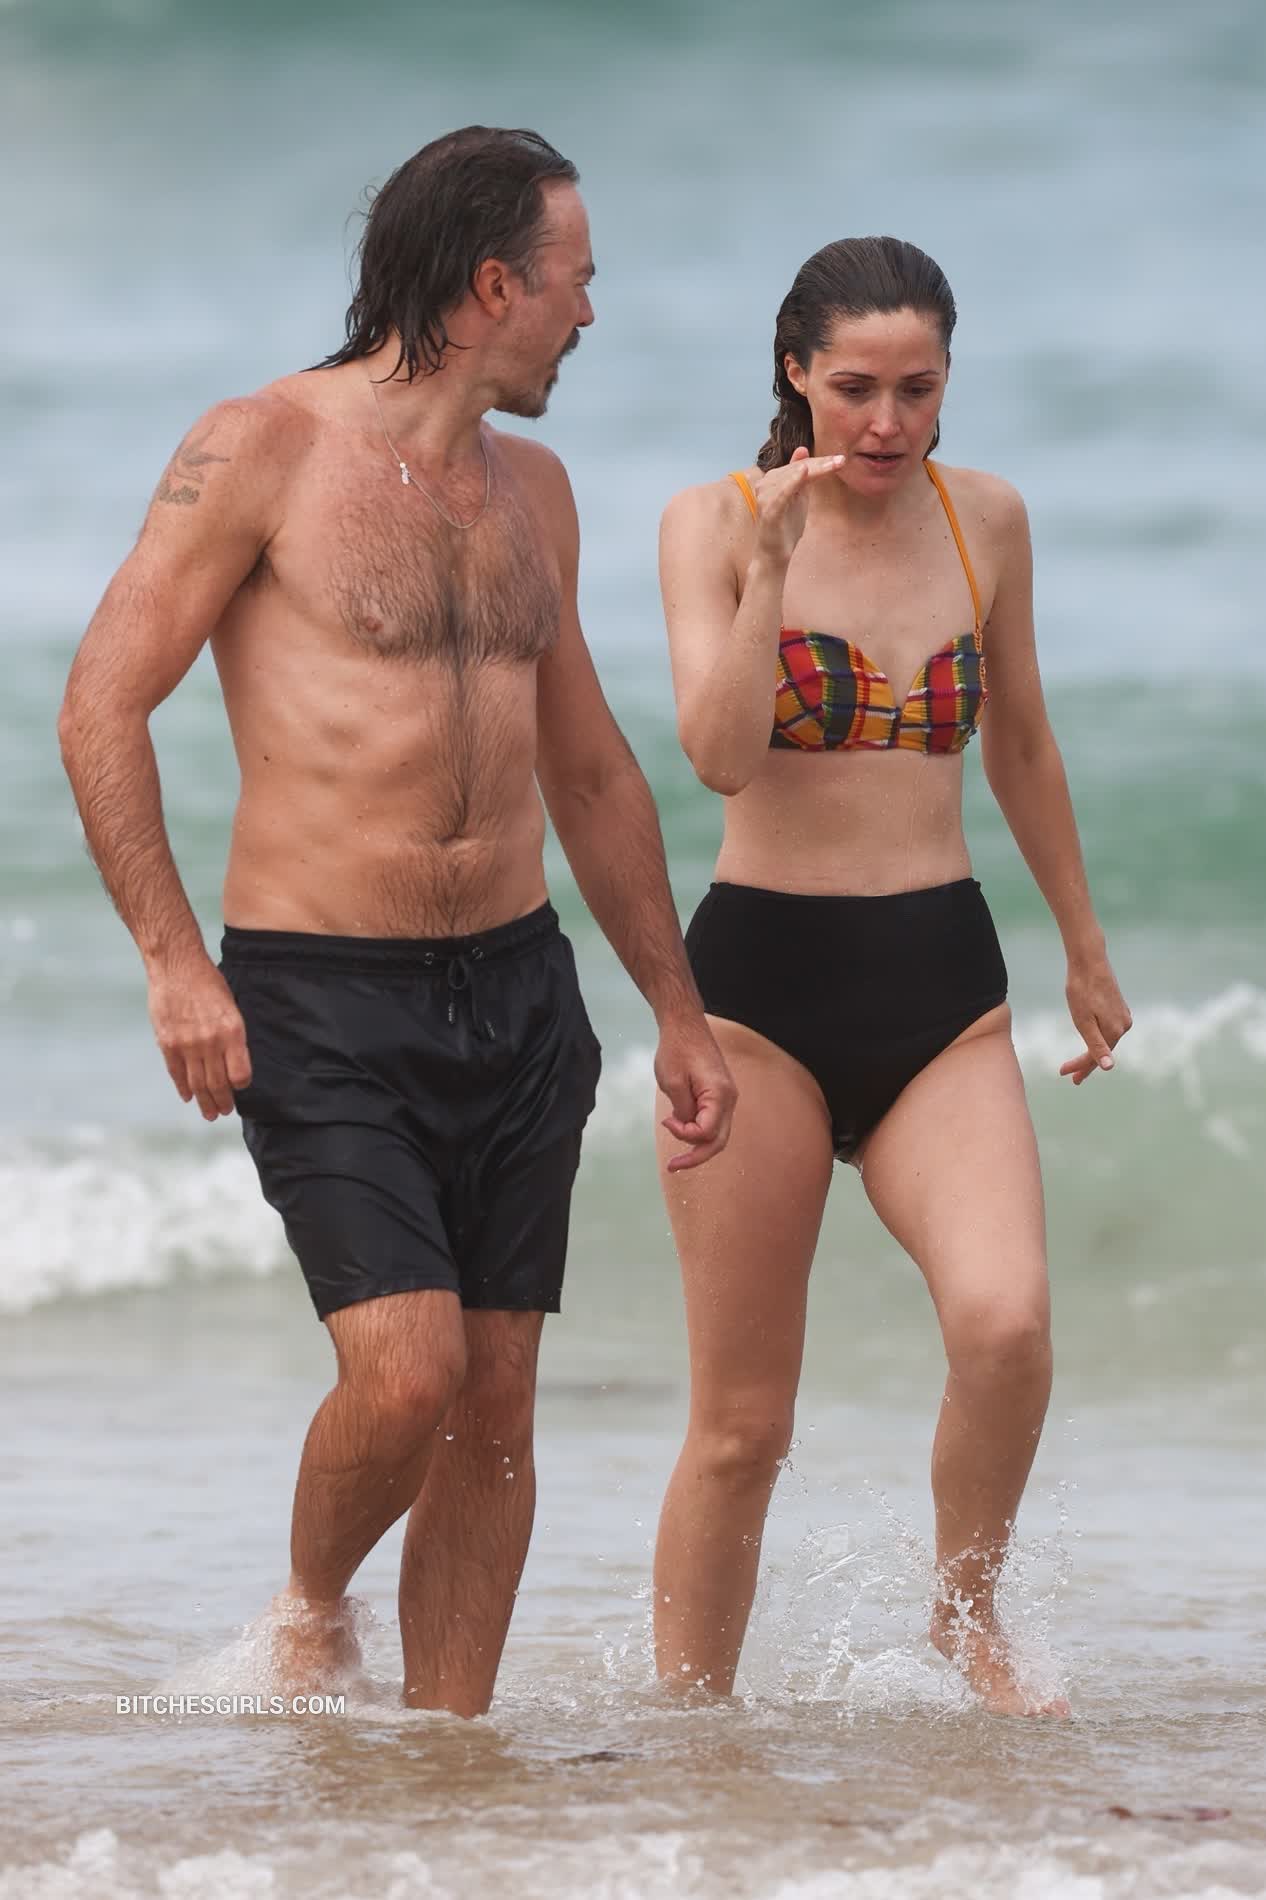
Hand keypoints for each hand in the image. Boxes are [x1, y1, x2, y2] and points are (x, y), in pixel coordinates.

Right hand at [148, 955, 251, 1119]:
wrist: (177, 967)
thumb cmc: (208, 983)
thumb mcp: (231, 1007)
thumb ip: (232, 1036)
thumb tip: (232, 1063)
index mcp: (232, 1032)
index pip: (240, 1074)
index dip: (240, 1086)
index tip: (238, 1089)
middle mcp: (211, 1042)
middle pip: (218, 1083)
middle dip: (222, 1101)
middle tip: (223, 1112)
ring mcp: (187, 1045)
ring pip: (197, 1083)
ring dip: (204, 1102)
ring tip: (209, 1113)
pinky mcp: (167, 1043)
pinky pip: (176, 1073)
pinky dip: (182, 1087)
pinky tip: (188, 1096)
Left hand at [655, 1014, 736, 1170]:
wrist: (684, 1024)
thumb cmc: (677, 1049)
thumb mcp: (672, 1083)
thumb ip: (682, 1112)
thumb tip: (687, 1129)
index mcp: (720, 1095)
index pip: (707, 1134)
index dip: (685, 1136)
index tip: (667, 1121)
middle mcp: (730, 1099)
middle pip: (718, 1141)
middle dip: (695, 1156)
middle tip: (672, 1166)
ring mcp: (727, 1097)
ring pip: (716, 1133)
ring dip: (695, 1141)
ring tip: (674, 1142)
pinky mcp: (720, 1094)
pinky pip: (713, 1120)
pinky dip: (697, 1129)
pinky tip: (680, 1125)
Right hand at [752, 445, 845, 563]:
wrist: (774, 553)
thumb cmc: (786, 525)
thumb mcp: (798, 496)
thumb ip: (800, 475)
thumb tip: (802, 448)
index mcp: (773, 479)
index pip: (800, 465)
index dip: (820, 461)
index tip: (840, 459)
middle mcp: (766, 484)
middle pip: (797, 468)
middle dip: (820, 464)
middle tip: (841, 460)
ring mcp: (766, 497)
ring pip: (791, 477)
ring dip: (813, 469)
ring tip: (831, 465)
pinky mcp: (769, 510)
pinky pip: (781, 493)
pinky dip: (792, 482)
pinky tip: (804, 472)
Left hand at [1060, 953, 1131, 1085]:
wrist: (1089, 960)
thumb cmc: (1082, 990)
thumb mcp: (1084, 1020)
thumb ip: (1096, 1045)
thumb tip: (1109, 1067)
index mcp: (1114, 1030)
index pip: (1096, 1057)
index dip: (1080, 1067)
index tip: (1064, 1074)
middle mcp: (1123, 1025)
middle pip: (1103, 1050)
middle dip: (1085, 1063)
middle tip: (1069, 1074)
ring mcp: (1123, 1015)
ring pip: (1106, 1039)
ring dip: (1093, 1050)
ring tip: (1078, 1061)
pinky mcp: (1119, 1007)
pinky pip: (1109, 1029)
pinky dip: (1098, 1037)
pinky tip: (1093, 1039)